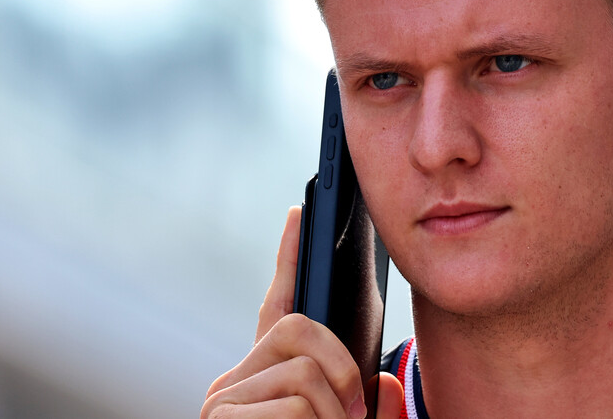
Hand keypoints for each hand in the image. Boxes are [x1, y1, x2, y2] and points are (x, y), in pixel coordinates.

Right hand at [202, 206, 403, 417]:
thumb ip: (367, 406)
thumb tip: (387, 383)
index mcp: (265, 378)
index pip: (277, 307)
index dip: (290, 258)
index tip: (297, 214)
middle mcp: (235, 381)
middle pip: (298, 327)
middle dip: (341, 368)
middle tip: (352, 414)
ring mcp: (224, 399)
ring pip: (304, 372)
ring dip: (332, 415)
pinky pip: (294, 407)